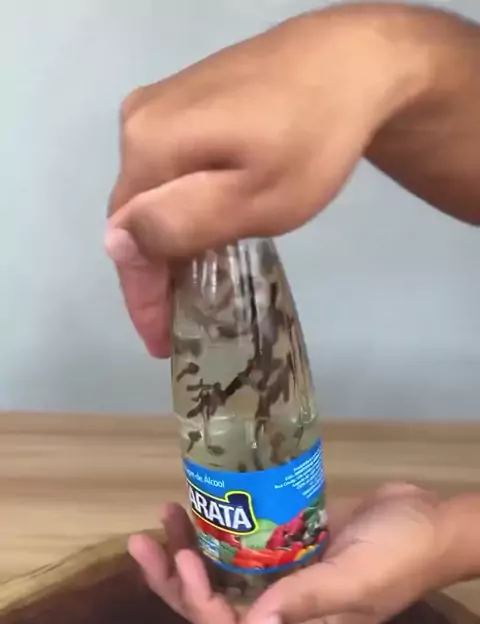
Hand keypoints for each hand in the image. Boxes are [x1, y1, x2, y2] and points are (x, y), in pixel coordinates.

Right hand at [104, 3, 427, 355]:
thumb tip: (115, 244)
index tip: (163, 344)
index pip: (127, 241)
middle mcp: (138, 121)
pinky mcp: (185, 101)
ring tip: (195, 288)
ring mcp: (161, 105)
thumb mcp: (251, 200)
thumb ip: (180, 224)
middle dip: (155, 275)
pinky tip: (206, 232)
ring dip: (168, 243)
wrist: (353, 62)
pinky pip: (169, 171)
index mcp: (148, 146)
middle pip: (135, 217)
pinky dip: (182, 208)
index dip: (142, 299)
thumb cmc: (310, 141)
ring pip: (152, 195)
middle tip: (183, 322)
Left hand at [128, 484, 457, 623]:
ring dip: (187, 549)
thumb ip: (306, 599)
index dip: (199, 602)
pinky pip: (241, 544)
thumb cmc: (399, 553)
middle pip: (214, 604)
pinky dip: (217, 529)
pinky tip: (199, 505)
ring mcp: (284, 575)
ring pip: (221, 573)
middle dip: (174, 578)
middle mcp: (283, 608)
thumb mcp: (357, 579)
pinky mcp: (288, 543)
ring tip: (164, 517)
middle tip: (142, 542)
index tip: (185, 561)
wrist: (429, 519)